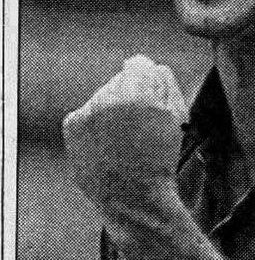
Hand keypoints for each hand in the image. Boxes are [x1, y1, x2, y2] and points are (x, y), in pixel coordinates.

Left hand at [62, 55, 187, 210]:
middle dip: (130, 95)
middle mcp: (109, 96)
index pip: (139, 63)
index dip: (148, 80)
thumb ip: (167, 83)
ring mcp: (88, 110)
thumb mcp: (178, 119)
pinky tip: (107, 144)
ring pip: (103, 96)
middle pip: (120, 79)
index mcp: (140, 92)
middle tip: (140, 127)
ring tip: (124, 140)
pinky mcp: (72, 124)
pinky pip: (86, 112)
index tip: (150, 97)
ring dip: (112, 110)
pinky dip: (95, 125)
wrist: (133, 197)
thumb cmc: (161, 160)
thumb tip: (152, 64)